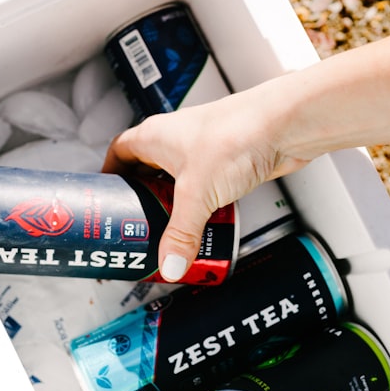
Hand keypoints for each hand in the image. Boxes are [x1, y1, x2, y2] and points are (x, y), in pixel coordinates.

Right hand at [103, 89, 311, 280]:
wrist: (285, 125)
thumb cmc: (236, 137)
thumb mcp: (197, 193)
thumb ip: (181, 233)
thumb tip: (169, 265)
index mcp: (154, 136)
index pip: (118, 153)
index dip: (109, 177)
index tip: (104, 202)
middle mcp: (174, 141)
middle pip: (145, 172)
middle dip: (140, 201)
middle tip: (134, 230)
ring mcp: (201, 151)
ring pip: (176, 183)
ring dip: (172, 206)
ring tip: (167, 235)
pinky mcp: (226, 163)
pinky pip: (203, 189)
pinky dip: (199, 207)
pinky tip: (203, 226)